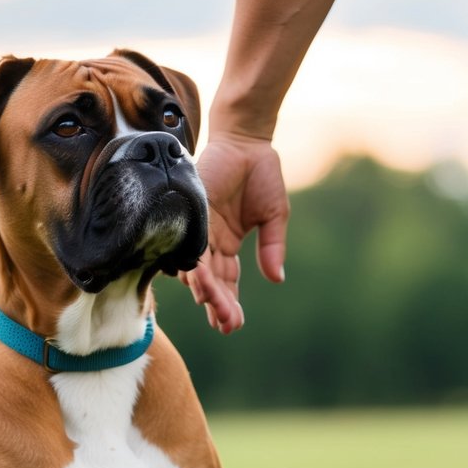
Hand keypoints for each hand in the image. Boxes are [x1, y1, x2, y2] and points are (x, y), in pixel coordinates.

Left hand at [182, 132, 289, 333]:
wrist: (247, 141)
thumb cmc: (261, 174)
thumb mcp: (274, 215)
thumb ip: (273, 246)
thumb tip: (277, 279)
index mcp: (227, 245)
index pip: (227, 282)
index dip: (230, 304)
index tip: (233, 325)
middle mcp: (208, 242)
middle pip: (211, 282)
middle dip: (218, 305)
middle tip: (226, 326)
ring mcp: (198, 229)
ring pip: (197, 269)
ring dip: (206, 291)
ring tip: (216, 311)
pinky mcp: (191, 213)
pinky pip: (191, 244)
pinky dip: (196, 265)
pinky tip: (202, 285)